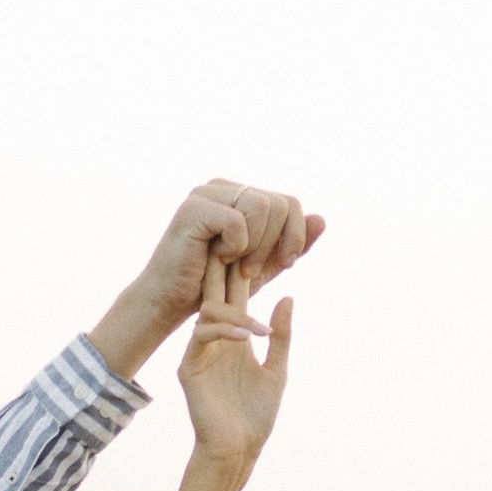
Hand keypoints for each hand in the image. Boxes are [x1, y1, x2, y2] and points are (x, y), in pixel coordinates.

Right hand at [148, 177, 321, 324]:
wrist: (169, 303)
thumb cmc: (212, 288)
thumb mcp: (262, 268)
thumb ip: (289, 246)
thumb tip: (322, 219)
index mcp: (239, 195)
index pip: (288, 202)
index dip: (296, 235)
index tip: (286, 264)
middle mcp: (223, 187)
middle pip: (280, 203)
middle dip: (275, 244)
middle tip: (253, 271)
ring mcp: (206, 193)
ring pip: (263, 207)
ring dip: (256, 246)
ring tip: (237, 267)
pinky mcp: (193, 208)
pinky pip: (238, 221)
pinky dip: (235, 247)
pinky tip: (216, 258)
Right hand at [177, 255, 291, 467]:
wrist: (237, 450)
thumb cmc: (256, 416)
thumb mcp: (276, 369)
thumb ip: (280, 335)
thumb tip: (287, 296)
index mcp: (235, 338)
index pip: (237, 295)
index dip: (245, 269)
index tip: (255, 240)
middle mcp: (216, 340)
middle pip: (216, 293)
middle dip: (225, 268)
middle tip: (231, 237)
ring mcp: (200, 353)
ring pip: (209, 310)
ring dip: (235, 307)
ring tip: (257, 313)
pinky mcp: (189, 368)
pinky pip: (203, 336)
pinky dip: (225, 331)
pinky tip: (247, 337)